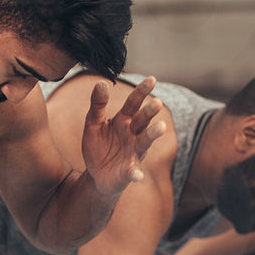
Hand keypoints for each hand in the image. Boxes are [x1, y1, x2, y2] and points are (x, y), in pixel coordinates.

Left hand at [80, 76, 166, 196]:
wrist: (96, 174)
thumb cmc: (98, 146)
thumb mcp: (93, 124)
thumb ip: (97, 105)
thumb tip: (102, 83)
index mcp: (124, 120)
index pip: (134, 103)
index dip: (142, 91)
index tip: (152, 79)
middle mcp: (133, 134)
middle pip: (143, 120)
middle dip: (150, 112)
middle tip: (157, 102)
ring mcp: (133, 152)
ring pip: (145, 141)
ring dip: (153, 134)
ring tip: (161, 127)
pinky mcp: (129, 171)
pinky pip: (134, 172)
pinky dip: (136, 174)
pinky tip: (137, 176)